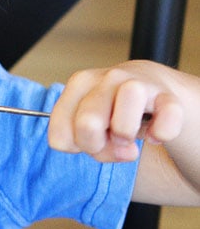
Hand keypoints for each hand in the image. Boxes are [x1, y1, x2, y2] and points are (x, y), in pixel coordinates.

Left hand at [48, 62, 184, 162]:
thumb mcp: (89, 127)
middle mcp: (106, 78)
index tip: (88, 139)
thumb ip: (89, 144)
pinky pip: (168, 116)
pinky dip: (162, 133)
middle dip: (96, 145)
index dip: (76, 147)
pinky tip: (155, 136)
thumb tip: (124, 150)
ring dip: (126, 132)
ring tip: (128, 136)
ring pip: (128, 99)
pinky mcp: (167, 95)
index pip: (60, 135)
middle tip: (108, 140)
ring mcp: (137, 82)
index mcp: (79, 85)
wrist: (149, 88)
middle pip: (87, 123)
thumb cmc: (111, 112)